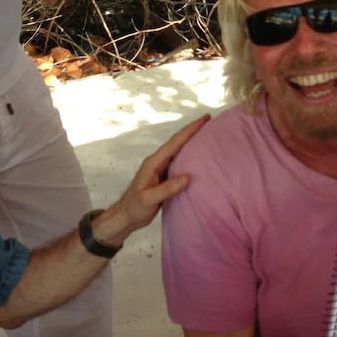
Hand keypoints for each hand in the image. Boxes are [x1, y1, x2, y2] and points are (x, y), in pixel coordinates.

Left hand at [92, 115, 209, 243]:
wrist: (126, 217)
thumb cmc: (134, 207)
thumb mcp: (149, 199)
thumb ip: (167, 189)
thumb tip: (188, 177)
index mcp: (153, 163)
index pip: (174, 143)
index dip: (189, 130)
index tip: (204, 119)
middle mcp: (158, 162)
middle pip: (178, 143)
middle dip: (192, 131)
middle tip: (209, 121)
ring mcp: (161, 169)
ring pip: (179, 152)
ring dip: (192, 143)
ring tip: (207, 135)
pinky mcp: (165, 178)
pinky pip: (180, 163)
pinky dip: (190, 157)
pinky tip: (199, 158)